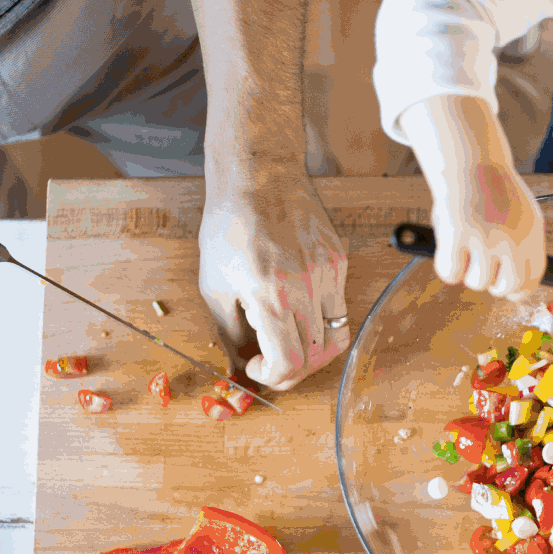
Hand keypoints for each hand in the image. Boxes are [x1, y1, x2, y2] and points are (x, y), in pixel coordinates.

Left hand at [197, 167, 350, 389]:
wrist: (259, 176)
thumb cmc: (229, 226)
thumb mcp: (213, 285)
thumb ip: (229, 332)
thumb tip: (241, 365)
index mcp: (271, 296)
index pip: (290, 363)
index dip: (274, 377)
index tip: (259, 367)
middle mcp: (307, 288)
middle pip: (316, 357)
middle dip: (293, 369)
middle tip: (273, 361)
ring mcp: (329, 274)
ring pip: (336, 337)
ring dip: (312, 350)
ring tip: (289, 338)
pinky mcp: (339, 261)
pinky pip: (338, 306)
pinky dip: (319, 318)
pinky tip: (297, 303)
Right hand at [427, 160, 546, 296]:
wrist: (470, 161)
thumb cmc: (492, 190)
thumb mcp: (522, 215)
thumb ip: (524, 247)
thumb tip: (519, 285)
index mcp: (531, 233)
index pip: (532, 278)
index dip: (518, 289)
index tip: (508, 290)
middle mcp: (512, 238)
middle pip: (505, 287)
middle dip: (492, 283)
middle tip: (481, 267)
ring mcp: (485, 238)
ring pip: (476, 282)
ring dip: (467, 270)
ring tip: (465, 246)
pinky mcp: (458, 235)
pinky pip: (450, 273)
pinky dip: (445, 266)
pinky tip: (448, 248)